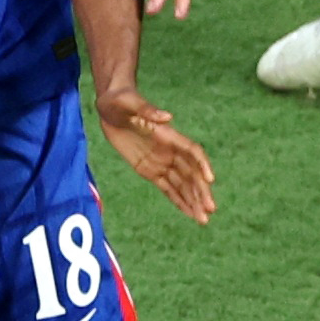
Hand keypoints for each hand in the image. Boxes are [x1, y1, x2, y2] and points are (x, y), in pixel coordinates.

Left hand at [91, 85, 218, 223]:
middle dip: (200, 191)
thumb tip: (167, 117)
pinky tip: (189, 214)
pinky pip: (167, 189)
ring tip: (203, 221)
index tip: (210, 180)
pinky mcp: (150, 170)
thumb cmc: (120, 100)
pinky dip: (178, 201)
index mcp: (168, 134)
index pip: (192, 151)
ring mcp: (162, 162)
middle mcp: (170, 150)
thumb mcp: (129, 102)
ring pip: (182, 185)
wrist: (109, 107)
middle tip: (210, 210)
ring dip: (193, 201)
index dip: (202, 165)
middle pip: (191, 173)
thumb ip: (147, 110)